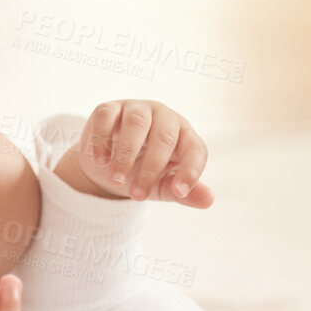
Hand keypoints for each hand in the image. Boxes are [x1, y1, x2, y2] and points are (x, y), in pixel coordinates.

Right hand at [66, 99, 212, 207]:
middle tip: (137, 194)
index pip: (195, 149)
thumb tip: (209, 200)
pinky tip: (101, 161)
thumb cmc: (142, 172)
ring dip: (126, 154)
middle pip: (164, 136)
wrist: (106, 165)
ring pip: (137, 123)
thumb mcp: (163, 186)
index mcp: (184, 135)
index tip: (179, 192)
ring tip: (117, 179)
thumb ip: (183, 192)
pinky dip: (103, 140)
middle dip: (151, 168)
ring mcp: (136, 109)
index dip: (191, 170)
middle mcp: (164, 117)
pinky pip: (107, 117)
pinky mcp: (110, 109)